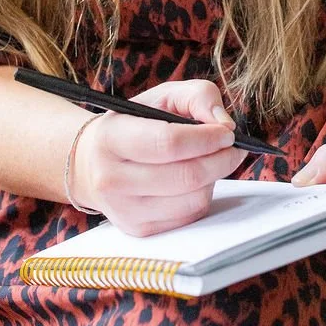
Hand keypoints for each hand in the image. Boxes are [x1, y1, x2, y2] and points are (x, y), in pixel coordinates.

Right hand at [73, 79, 246, 234]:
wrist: (92, 163)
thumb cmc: (135, 124)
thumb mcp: (162, 97)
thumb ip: (198, 96)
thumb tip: (224, 124)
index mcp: (111, 137)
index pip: (168, 142)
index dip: (206, 138)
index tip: (227, 132)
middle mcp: (111, 178)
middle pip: (185, 176)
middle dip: (221, 160)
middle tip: (233, 147)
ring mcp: (124, 210)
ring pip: (193, 200)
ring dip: (213, 179)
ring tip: (209, 161)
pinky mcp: (140, 229)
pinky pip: (190, 216)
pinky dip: (202, 196)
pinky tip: (194, 181)